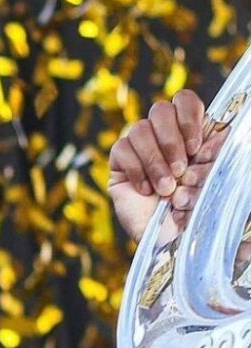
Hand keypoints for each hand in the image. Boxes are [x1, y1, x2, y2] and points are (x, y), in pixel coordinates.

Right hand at [108, 90, 223, 240]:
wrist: (168, 246)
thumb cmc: (197, 219)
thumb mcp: (216, 187)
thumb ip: (220, 160)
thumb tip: (228, 132)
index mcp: (192, 135)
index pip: (185, 101)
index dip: (189, 117)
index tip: (197, 149)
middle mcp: (165, 137)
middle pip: (161, 109)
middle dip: (170, 140)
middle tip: (180, 170)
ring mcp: (140, 148)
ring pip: (139, 129)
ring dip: (155, 160)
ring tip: (166, 189)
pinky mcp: (119, 162)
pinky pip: (121, 149)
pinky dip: (136, 170)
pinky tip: (146, 190)